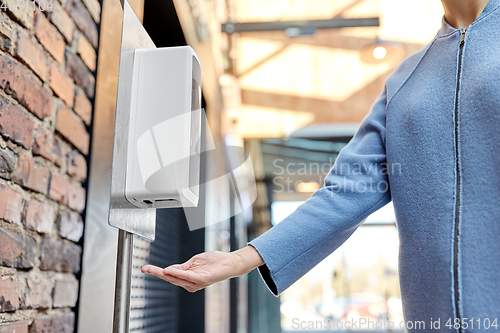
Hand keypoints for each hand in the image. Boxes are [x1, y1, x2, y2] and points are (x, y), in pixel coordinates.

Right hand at [141, 246, 263, 292]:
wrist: (230, 263)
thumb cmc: (214, 261)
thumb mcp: (194, 261)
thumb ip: (182, 266)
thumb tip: (170, 269)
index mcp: (187, 278)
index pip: (169, 275)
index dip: (156, 271)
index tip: (144, 268)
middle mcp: (190, 283)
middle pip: (169, 278)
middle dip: (156, 273)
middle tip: (144, 269)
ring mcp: (196, 283)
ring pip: (176, 278)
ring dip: (164, 273)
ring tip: (154, 269)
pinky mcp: (202, 280)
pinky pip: (187, 276)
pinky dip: (177, 273)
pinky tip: (169, 270)